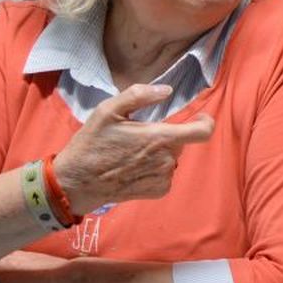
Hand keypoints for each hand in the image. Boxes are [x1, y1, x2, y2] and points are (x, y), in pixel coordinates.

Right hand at [51, 85, 213, 212]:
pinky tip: (133, 167)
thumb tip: (166, 90)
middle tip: (139, 134)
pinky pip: (165, 173)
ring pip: (172, 157)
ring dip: (160, 152)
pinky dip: (155, 168)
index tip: (199, 117)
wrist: (77, 183)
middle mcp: (166, 160)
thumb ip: (139, 95)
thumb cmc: (91, 144)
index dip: (205, 122)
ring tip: (132, 152)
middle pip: (181, 141)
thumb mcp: (107, 110)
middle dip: (167, 135)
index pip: (202, 132)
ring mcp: (163, 178)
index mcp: (159, 138)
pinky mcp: (158, 191)